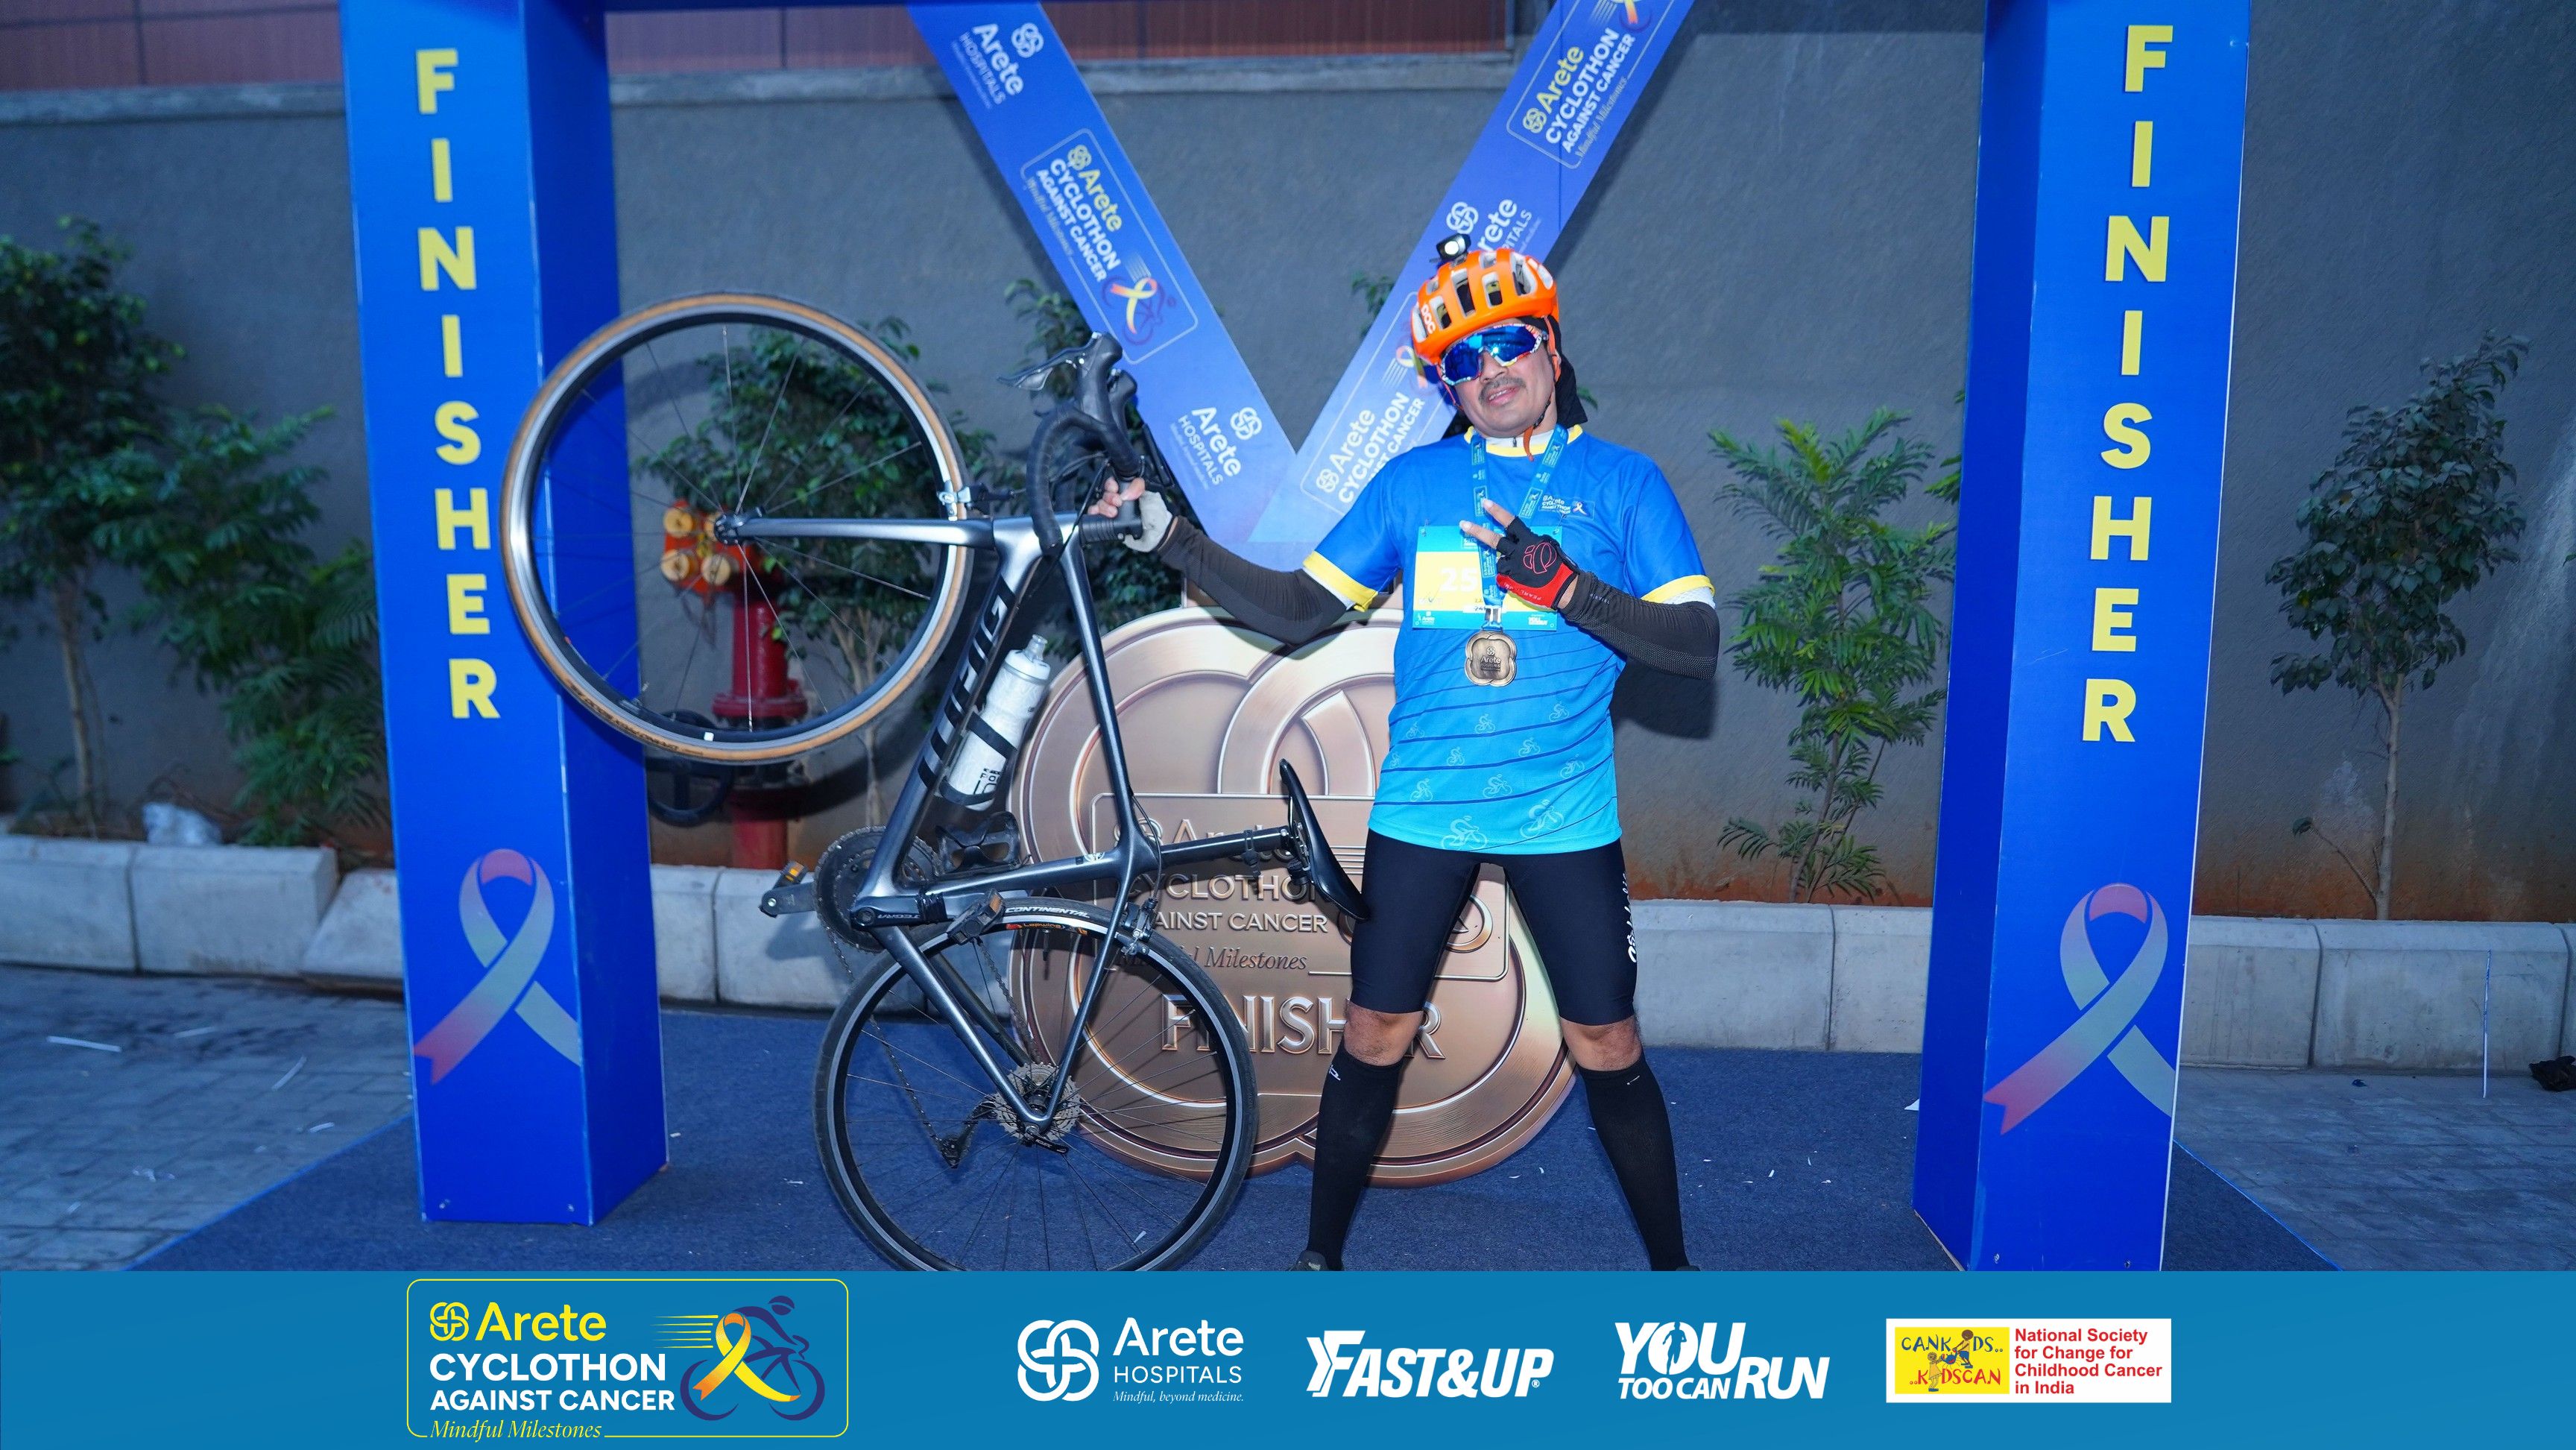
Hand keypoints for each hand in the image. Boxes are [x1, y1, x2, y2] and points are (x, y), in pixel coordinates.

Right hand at [1091, 476, 1173, 552]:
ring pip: (1099, 504)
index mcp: (1128, 490)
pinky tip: (1097, 514)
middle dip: (1109, 497)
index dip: (1111, 484)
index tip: (1115, 489)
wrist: (1158, 534)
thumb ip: (1139, 488)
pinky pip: (1096, 516)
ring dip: (1103, 507)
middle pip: (1105, 493)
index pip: (1113, 482)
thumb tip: (1124, 493)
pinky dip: (1094, 514)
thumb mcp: (1151, 495)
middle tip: (1118, 503)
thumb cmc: (1157, 514)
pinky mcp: (1110, 523)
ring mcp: (1114, 511)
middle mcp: (1119, 499)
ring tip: (1113, 513)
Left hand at [1461, 498, 1576, 609]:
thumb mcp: (1548, 547)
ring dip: (1506, 564)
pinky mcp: (1511, 581)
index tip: (1485, 503)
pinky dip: (1510, 578)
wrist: (1564, 588)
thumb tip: (1521, 544)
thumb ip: (1532, 543)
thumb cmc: (1559, 567)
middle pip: (1494, 540)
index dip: (1498, 512)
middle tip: (1463, 524)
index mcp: (1529, 540)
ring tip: (1522, 570)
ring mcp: (1513, 566)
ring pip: (1500, 561)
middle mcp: (1519, 551)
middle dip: (1477, 532)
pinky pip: (1504, 576)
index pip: (1511, 522)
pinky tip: (1521, 581)